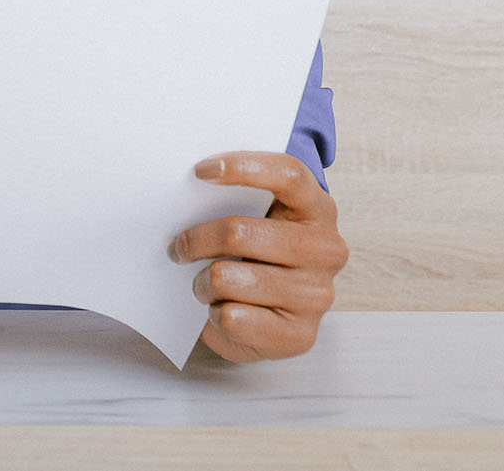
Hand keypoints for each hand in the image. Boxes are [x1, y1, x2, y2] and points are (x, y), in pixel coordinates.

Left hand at [168, 152, 347, 361]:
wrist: (271, 326)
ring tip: (205, 285)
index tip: (200, 171)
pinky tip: (224, 310)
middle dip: (195, 239)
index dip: (242, 167)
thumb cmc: (256, 260)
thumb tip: (183, 184)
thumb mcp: (253, 221)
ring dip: (202, 283)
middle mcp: (326, 250)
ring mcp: (316, 295)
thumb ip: (235, 200)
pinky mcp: (299, 335)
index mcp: (317, 210)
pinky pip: (232, 317)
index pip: (289, 174)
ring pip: (226, 277)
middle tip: (178, 247)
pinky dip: (215, 313)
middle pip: (239, 231)